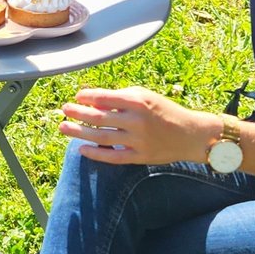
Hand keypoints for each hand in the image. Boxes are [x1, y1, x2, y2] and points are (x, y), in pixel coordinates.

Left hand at [59, 86, 218, 166]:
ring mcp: (138, 141)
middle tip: (64, 110)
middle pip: (99, 118)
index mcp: (139, 101)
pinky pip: (113, 157)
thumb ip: (121, 98)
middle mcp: (137, 121)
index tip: (77, 96)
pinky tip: (81, 149)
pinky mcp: (140, 157)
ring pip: (102, 137)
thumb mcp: (145, 97)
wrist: (191, 134)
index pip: (105, 98)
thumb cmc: (164, 111)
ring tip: (64, 128)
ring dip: (79, 133)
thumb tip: (93, 101)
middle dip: (78, 114)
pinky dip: (95, 154)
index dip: (87, 97)